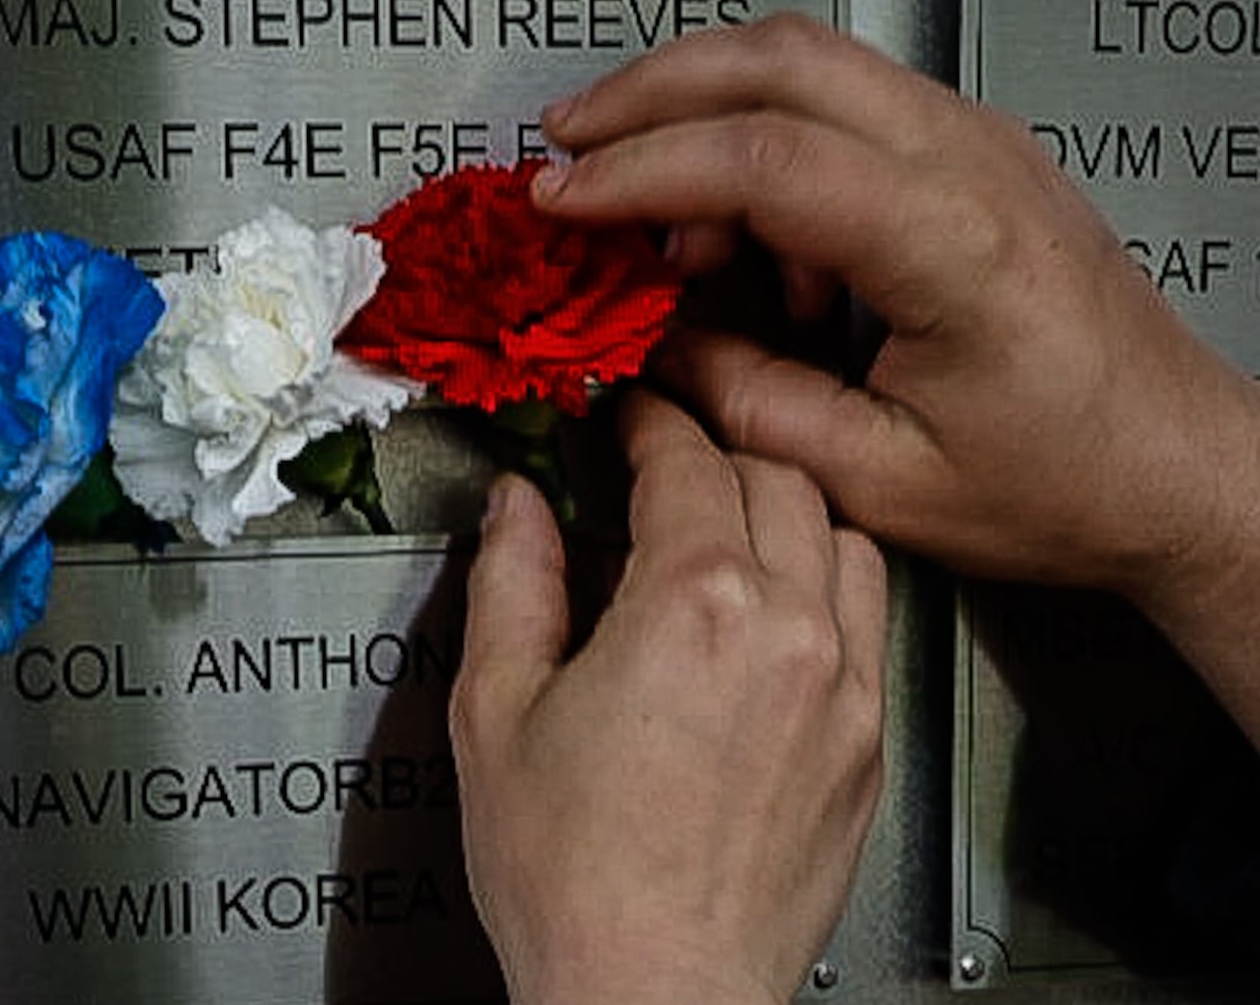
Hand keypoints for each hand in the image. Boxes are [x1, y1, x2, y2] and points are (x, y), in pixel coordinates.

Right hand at [452, 390, 885, 1004]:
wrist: (653, 993)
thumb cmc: (576, 879)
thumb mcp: (496, 710)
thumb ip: (511, 582)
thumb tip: (517, 511)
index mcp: (691, 606)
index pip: (685, 461)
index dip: (649, 423)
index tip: (630, 418)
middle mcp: (787, 631)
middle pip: (773, 478)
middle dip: (714, 451)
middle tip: (666, 460)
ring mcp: (843, 687)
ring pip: (839, 534)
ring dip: (782, 508)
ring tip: (727, 525)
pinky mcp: (867, 741)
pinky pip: (870, 613)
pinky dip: (826, 581)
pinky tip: (775, 606)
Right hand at [530, 15, 1259, 735]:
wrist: (1177, 467)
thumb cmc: (1068, 481)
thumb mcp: (881, 477)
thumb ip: (746, 406)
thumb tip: (656, 354)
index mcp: (953, 243)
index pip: (761, 158)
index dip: (640, 171)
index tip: (564, 200)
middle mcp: (973, 163)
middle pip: (779, 60)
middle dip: (650, 92)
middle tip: (570, 145)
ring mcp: (978, 145)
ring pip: (808, 61)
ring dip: (700, 105)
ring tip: (640, 206)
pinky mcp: (972, 157)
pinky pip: (842, 105)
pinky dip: (760, 140)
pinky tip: (739, 233)